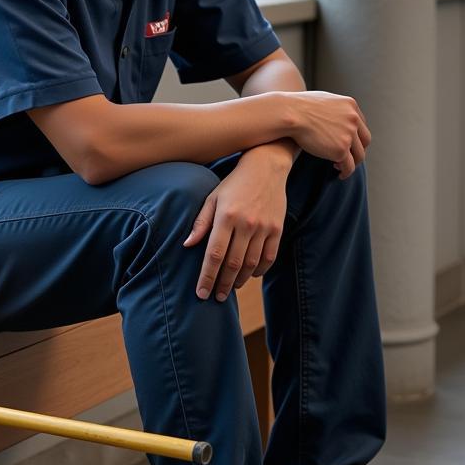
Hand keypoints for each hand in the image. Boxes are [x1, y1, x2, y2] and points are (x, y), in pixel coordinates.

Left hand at [183, 144, 290, 302]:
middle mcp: (246, 224)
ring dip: (239, 280)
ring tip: (229, 288)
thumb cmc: (234, 183)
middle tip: (216, 297)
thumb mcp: (212, 197)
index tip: (201, 293)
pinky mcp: (278, 229)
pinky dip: (259, 271)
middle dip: (222, 284)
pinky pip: (269, 258)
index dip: (207, 277)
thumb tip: (187, 245)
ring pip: (251, 264)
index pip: (214, 254)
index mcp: (226, 216)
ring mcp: (264, 228)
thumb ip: (201, 222)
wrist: (266, 167)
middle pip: (233, 264)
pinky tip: (249, 276)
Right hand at [287, 91, 370, 178]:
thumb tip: (331, 115)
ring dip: (352, 163)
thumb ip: (333, 108)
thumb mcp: (322, 100)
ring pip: (358, 155)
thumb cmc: (297, 107)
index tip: (348, 145)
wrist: (289, 113)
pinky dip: (346, 172)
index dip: (355, 137)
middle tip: (347, 157)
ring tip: (341, 167)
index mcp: (351, 105)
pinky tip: (339, 173)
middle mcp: (353, 119)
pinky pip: (349, 166)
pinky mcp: (341, 150)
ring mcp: (349, 135)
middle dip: (357, 150)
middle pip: (364, 140)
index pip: (360, 125)